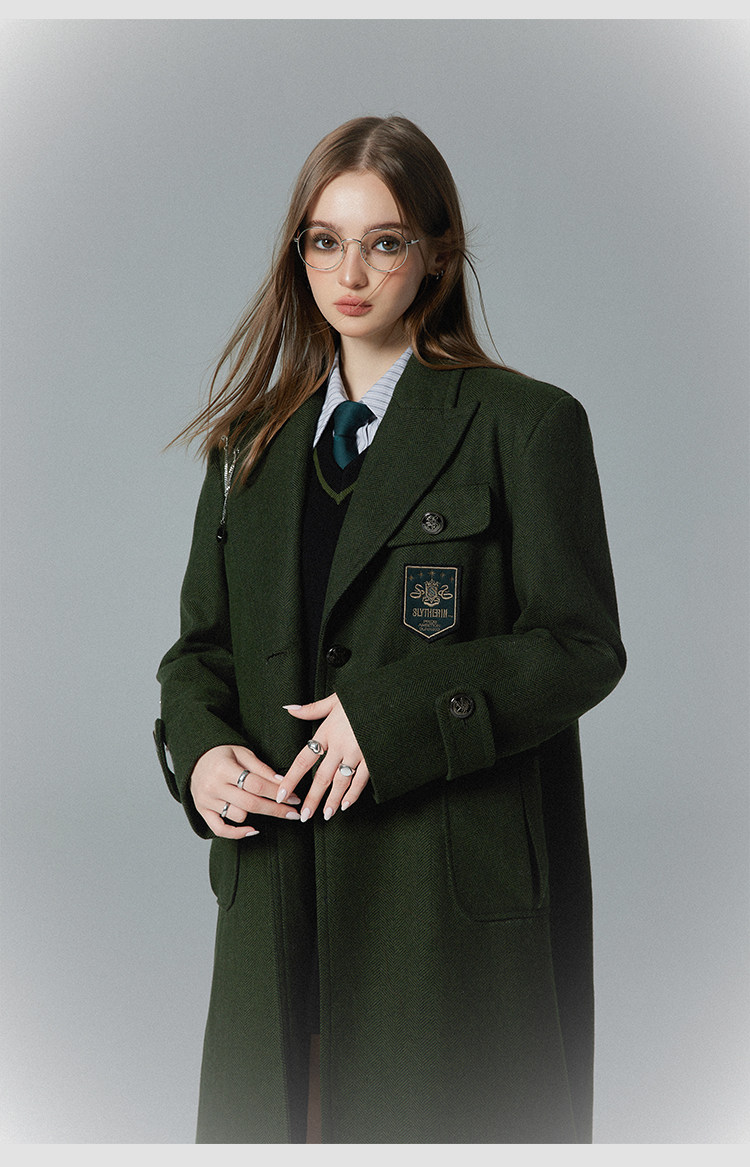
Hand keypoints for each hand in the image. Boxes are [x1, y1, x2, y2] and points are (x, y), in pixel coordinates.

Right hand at [190, 744, 301, 837]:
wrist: (194, 757)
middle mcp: (213, 786)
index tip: (294, 798)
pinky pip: (220, 829)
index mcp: (223, 768)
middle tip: (294, 813)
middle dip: (276, 809)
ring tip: (265, 806)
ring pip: (238, 816)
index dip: (277, 792)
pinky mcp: (202, 811)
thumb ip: (261, 768)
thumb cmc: (222, 754)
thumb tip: (283, 783)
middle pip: (250, 803)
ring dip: (256, 814)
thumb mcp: (242, 753)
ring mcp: (206, 801)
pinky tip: (253, 830)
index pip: (256, 784)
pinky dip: (237, 833)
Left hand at [278, 693, 369, 821]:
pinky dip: (354, 793)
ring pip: (341, 782)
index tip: (281, 793)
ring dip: (332, 800)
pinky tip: (347, 804)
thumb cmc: (361, 696)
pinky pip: (361, 779)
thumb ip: (311, 709)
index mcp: (327, 731)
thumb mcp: (335, 699)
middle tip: (304, 816)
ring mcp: (357, 752)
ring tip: (326, 815)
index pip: (303, 760)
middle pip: (321, 777)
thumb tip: (289, 709)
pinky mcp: (373, 756)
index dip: (291, 779)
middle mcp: (340, 745)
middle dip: (312, 798)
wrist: (389, 696)